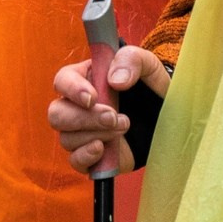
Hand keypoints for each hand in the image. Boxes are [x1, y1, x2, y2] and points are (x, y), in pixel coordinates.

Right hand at [48, 45, 170, 175]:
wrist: (165, 119)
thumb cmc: (150, 88)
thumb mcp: (148, 65)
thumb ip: (131, 60)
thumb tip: (115, 80)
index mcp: (84, 78)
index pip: (62, 81)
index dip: (72, 89)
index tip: (92, 97)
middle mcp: (76, 106)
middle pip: (56, 114)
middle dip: (84, 118)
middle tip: (113, 117)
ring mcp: (81, 133)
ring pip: (67, 138)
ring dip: (96, 134)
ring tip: (124, 127)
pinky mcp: (91, 156)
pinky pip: (75, 161)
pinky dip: (86, 157)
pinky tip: (104, 149)